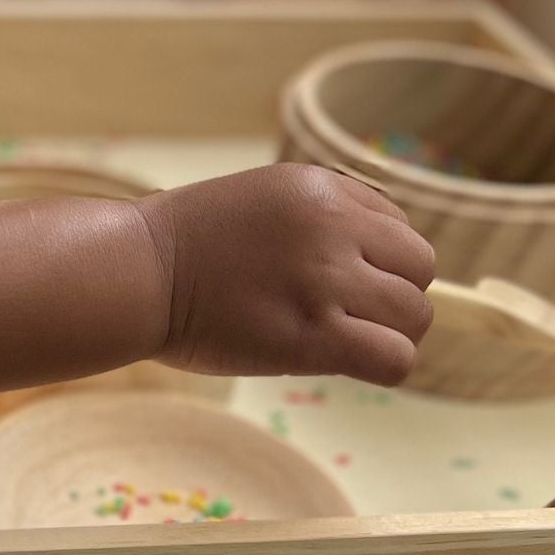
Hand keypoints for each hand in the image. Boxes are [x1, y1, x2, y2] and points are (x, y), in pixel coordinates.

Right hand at [136, 163, 434, 385]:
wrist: (135, 271)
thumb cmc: (185, 242)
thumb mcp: (261, 197)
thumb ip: (319, 215)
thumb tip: (377, 259)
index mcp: (319, 188)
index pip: (398, 225)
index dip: (378, 258)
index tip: (341, 277)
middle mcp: (331, 227)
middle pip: (418, 268)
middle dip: (392, 293)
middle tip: (348, 312)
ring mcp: (325, 281)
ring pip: (414, 315)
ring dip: (388, 332)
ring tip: (345, 338)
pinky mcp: (315, 335)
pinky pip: (394, 358)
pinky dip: (384, 366)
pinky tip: (349, 362)